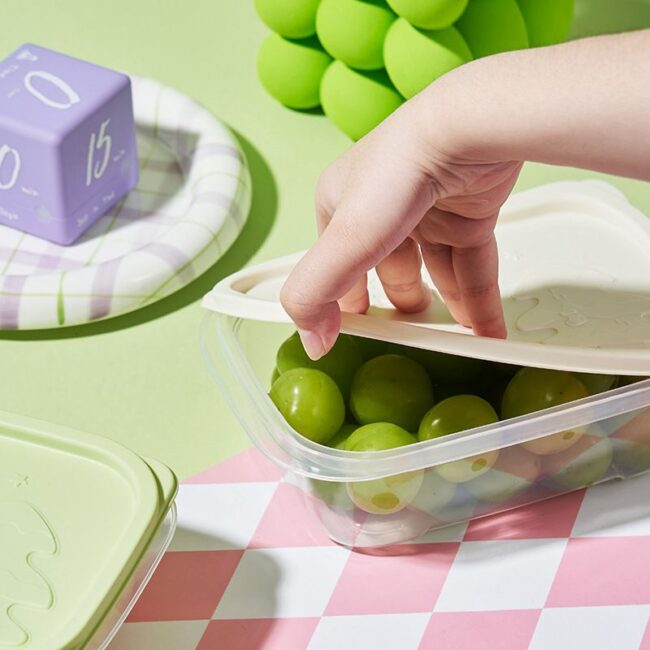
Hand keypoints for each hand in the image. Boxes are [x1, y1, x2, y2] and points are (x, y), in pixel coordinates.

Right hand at [281, 89, 520, 359]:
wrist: (466, 127)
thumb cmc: (397, 174)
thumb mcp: (341, 242)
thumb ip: (313, 294)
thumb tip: (311, 342)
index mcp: (342, 206)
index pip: (339, 265)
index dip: (345, 301)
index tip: (357, 333)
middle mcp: (385, 206)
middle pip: (390, 269)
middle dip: (399, 305)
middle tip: (408, 337)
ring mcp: (430, 208)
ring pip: (436, 270)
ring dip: (444, 307)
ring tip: (453, 341)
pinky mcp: (471, 210)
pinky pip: (473, 264)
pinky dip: (478, 298)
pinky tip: (485, 330)